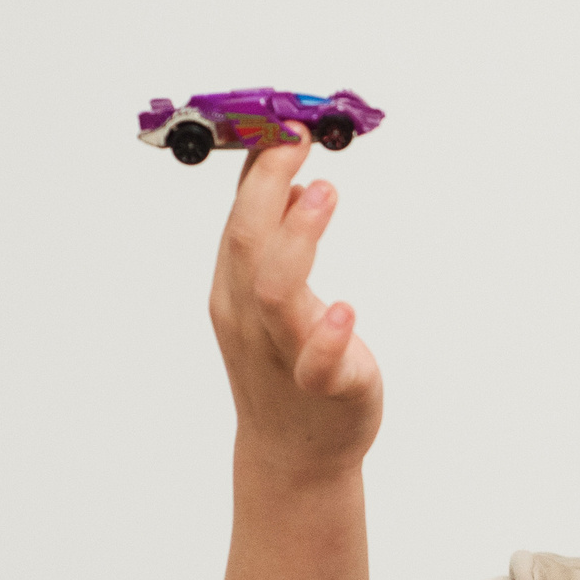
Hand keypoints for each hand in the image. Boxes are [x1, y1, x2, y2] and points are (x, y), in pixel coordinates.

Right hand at [208, 128, 381, 480]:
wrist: (294, 456)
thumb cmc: (285, 367)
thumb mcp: (266, 294)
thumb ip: (271, 234)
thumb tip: (283, 169)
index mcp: (233, 290)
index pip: (237, 217)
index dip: (257, 166)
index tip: (282, 122)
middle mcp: (250, 318)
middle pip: (246, 242)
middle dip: (271, 186)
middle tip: (300, 141)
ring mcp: (283, 353)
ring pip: (276, 291)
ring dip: (298, 237)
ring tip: (325, 193)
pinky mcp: (324, 387)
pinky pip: (318, 362)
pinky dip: (328, 334)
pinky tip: (345, 310)